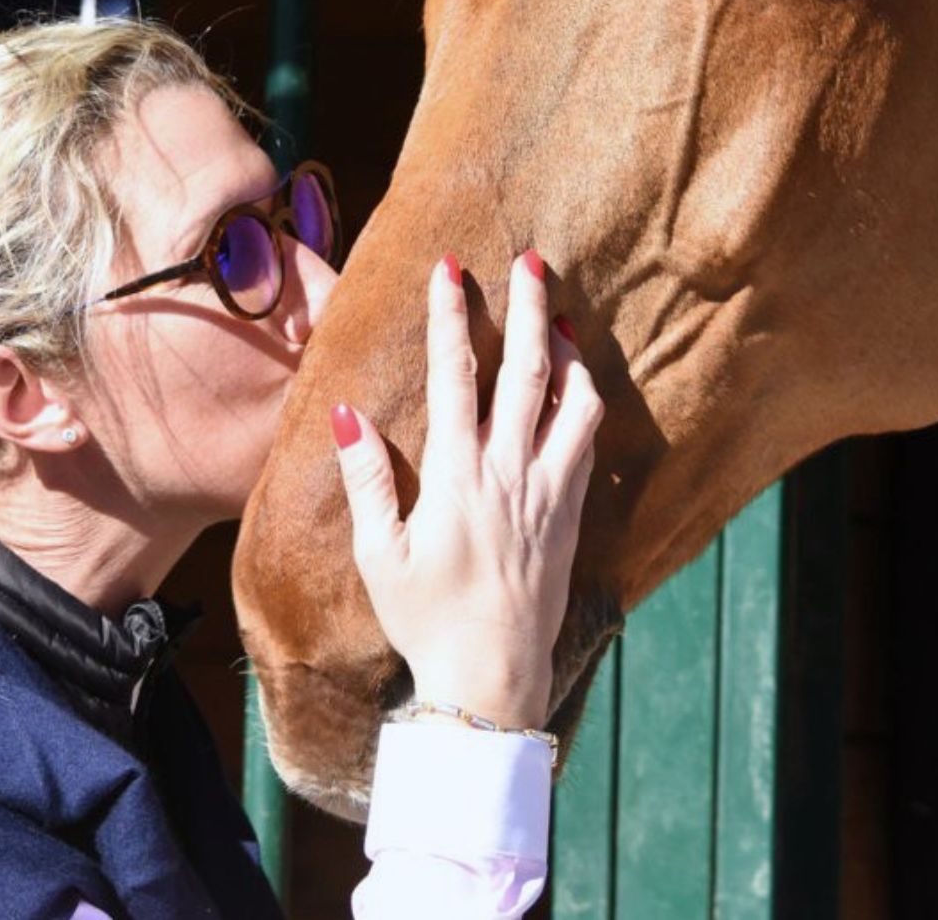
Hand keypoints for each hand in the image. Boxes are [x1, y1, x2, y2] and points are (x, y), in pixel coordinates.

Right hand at [331, 251, 601, 728]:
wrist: (491, 677)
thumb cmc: (425, 620)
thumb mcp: (379, 556)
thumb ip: (367, 482)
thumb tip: (348, 414)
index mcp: (457, 477)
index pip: (456, 376)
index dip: (452, 317)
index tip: (449, 269)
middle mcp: (509, 474)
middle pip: (527, 371)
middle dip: (527, 309)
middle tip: (530, 260)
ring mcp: (549, 492)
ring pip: (573, 401)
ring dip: (568, 350)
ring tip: (560, 315)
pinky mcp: (571, 514)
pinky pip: (588, 442)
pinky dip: (586, 401)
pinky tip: (578, 386)